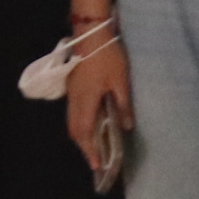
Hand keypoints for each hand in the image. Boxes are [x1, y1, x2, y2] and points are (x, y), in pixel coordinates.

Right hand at [62, 35, 131, 175]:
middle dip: (83, 147)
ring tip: (93, 146)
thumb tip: (127, 127)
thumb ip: (124, 104)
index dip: (89, 150)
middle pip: (74, 129)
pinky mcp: (73, 86)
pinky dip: (79, 124)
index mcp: (86, 100)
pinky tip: (90, 124)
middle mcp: (75, 100)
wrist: (91, 33)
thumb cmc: (108, 56)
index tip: (96, 165)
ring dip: (81, 136)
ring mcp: (72, 92)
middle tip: (95, 159)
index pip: (84, 132)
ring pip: (72, 121)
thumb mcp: (121, 80)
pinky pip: (73, 112)